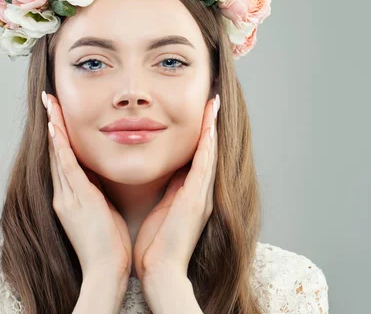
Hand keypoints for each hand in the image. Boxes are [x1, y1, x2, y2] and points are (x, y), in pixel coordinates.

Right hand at [43, 91, 132, 280]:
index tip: (58, 114)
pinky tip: (57, 128)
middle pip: (55, 152)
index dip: (59, 135)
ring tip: (50, 103)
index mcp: (70, 198)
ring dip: (54, 127)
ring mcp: (67, 197)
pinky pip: (66, 168)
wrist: (105, 272)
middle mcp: (64, 195)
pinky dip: (60, 147)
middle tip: (49, 99)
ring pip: (57, 155)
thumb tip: (102, 176)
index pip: (62, 160)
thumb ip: (97, 193)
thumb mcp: (101, 212)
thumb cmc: (109, 246)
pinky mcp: (77, 200)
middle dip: (52, 124)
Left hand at [133, 94, 219, 281]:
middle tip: (214, 99)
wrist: (160, 271)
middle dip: (211, 125)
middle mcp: (201, 193)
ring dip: (212, 127)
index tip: (202, 112)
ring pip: (209, 153)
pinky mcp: (195, 201)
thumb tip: (169, 171)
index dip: (203, 134)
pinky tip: (208, 126)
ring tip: (214, 103)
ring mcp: (201, 196)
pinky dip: (207, 145)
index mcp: (192, 195)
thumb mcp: (164, 210)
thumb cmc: (156, 246)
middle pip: (209, 151)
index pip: (199, 157)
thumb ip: (169, 191)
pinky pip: (204, 166)